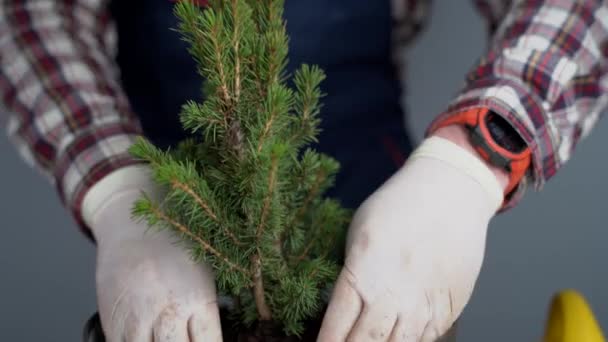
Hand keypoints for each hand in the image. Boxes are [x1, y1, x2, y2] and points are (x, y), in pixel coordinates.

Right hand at [85, 166, 221, 341]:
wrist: (132, 225)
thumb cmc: (175, 249)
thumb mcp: (203, 276)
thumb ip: (207, 313)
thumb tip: (213, 337)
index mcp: (198, 297)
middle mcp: (169, 309)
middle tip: (182, 339)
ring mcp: (138, 315)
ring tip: (162, 339)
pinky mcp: (112, 319)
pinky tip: (144, 338)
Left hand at [317, 136, 503, 340]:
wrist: (450, 194)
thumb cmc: (398, 207)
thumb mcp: (358, 234)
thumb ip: (349, 275)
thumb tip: (340, 310)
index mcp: (362, 273)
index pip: (336, 328)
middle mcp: (392, 294)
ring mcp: (422, 305)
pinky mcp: (448, 308)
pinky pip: (425, 339)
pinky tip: (398, 337)